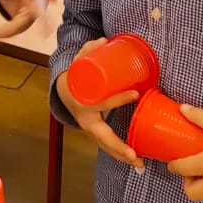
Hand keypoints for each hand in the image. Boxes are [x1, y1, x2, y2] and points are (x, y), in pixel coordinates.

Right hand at [55, 40, 142, 170]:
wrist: (63, 92)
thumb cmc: (76, 78)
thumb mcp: (78, 63)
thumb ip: (89, 51)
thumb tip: (104, 39)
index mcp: (82, 102)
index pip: (101, 103)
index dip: (117, 99)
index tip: (135, 94)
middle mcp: (86, 120)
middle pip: (103, 137)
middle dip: (119, 147)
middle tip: (134, 154)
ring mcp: (91, 129)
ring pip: (106, 146)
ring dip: (122, 156)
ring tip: (139, 163)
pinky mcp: (97, 133)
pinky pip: (108, 146)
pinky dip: (120, 154)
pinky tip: (135, 161)